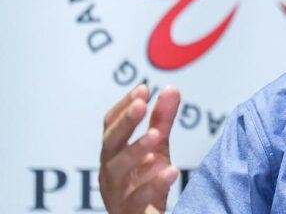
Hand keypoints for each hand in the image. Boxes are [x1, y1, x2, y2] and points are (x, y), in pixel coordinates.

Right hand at [99, 85, 180, 213]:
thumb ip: (162, 120)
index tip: (143, 89)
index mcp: (113, 154)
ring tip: (155, 134)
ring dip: (135, 150)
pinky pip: (138, 199)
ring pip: (118, 171)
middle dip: (125, 123)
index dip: (124, 106)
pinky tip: (170, 170)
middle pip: (110, 144)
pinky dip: (154, 185)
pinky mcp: (131, 213)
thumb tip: (171, 89)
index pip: (111, 126)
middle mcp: (110, 172)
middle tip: (140, 104)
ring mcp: (118, 193)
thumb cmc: (145, 183)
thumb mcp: (157, 149)